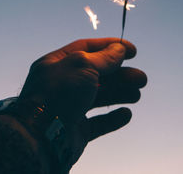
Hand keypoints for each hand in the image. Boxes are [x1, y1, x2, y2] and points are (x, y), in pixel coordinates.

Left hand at [19, 38, 146, 167]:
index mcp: (57, 64)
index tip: (132, 50)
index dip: (111, 47)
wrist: (41, 135)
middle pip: (97, 75)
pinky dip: (112, 119)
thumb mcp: (83, 65)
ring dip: (120, 94)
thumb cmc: (57, 94)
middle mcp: (62, 84)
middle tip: (141, 78)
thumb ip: (104, 58)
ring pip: (99, 98)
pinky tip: (126, 114)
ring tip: (137, 93)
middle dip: (121, 75)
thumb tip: (119, 49)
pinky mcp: (75, 130)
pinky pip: (97, 123)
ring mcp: (69, 107)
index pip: (87, 48)